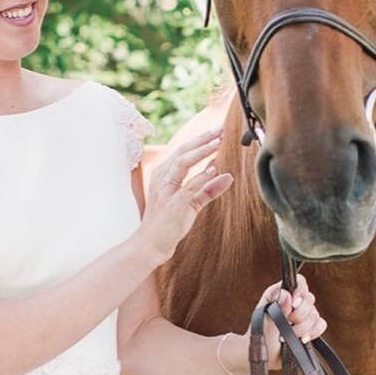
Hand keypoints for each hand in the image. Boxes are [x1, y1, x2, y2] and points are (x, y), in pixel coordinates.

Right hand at [139, 126, 229, 264]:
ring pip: (182, 163)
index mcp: (163, 175)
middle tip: (219, 129)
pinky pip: (188, 187)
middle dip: (201, 139)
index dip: (199, 140)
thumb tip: (225, 175)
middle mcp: (162, 179)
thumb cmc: (166, 224)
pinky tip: (213, 169)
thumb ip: (206, 189)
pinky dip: (201, 177)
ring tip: (218, 142)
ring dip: (201, 151)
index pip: (182, 151)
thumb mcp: (189, 203)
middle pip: (182, 151)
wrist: (149, 245)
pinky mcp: (173, 205)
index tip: (216, 132)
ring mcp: (166, 191)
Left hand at [251, 273, 324, 367]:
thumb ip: (276, 307)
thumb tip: (287, 294)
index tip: (293, 304)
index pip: (298, 282)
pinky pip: (321, 325)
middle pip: (309, 298)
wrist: (264, 357)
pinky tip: (302, 339)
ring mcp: (303, 316)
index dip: (300, 291)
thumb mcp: (264, 321)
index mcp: (280, 294)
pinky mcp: (310, 329)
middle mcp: (293, 302)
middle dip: (299, 314)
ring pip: (315, 314)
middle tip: (287, 323)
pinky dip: (313, 332)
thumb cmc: (259, 337)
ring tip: (288, 336)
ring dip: (302, 328)